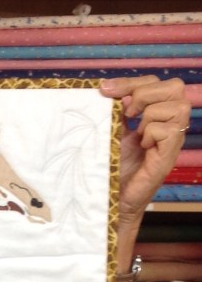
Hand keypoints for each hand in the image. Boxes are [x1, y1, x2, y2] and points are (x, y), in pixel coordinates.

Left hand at [100, 74, 190, 235]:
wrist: (110, 199)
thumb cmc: (110, 167)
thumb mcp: (110, 131)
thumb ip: (114, 110)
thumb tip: (107, 88)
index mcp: (155, 114)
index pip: (154, 82)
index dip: (131, 82)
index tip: (104, 90)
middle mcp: (169, 124)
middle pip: (175, 86)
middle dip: (144, 93)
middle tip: (126, 113)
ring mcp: (172, 140)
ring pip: (177, 106)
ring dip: (150, 114)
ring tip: (136, 133)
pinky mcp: (169, 156)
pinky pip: (169, 129)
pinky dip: (151, 133)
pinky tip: (142, 146)